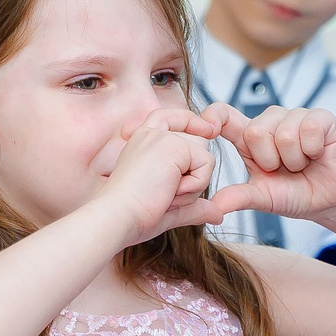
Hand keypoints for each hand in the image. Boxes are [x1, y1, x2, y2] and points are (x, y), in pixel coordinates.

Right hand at [94, 107, 220, 242]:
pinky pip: (206, 163)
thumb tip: (218, 214)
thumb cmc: (133, 215)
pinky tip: (171, 191)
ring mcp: (162, 137)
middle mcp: (151, 134)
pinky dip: (195, 185)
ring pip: (204, 155)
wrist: (117, 217)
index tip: (209, 131)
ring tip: (167, 194)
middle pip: (198, 141)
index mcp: (142, 143)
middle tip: (167, 195)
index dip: (192, 122)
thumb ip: (194, 206)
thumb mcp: (169, 209)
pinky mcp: (174, 145)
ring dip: (194, 184)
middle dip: (194, 174)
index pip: (171, 118)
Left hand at [203, 104, 335, 224]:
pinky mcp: (321, 117)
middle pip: (255, 131)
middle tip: (283, 169)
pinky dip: (312, 150)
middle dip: (270, 160)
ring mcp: (295, 116)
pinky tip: (316, 154)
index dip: (212, 116)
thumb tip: (213, 207)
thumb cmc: (294, 194)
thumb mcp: (263, 198)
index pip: (224, 114)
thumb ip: (239, 197)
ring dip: (294, 160)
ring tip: (301, 164)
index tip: (208, 131)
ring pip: (284, 134)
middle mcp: (270, 121)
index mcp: (249, 137)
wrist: (330, 200)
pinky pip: (308, 128)